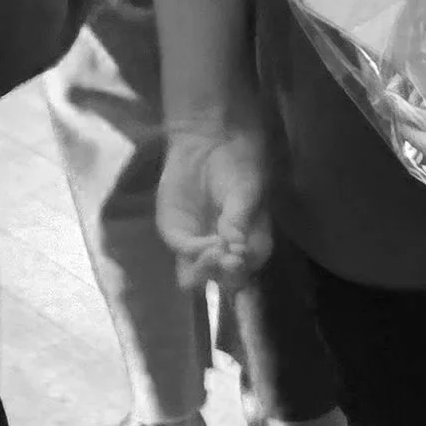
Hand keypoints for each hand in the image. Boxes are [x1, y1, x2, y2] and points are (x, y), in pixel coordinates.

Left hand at [157, 113, 273, 291]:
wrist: (206, 144)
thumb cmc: (236, 165)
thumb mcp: (246, 191)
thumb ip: (240, 220)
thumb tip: (237, 248)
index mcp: (249, 244)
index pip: (246, 273)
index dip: (241, 272)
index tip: (237, 258)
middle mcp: (224, 251)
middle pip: (221, 281)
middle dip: (223, 274)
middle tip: (223, 257)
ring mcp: (197, 245)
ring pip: (196, 276)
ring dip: (204, 270)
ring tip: (210, 252)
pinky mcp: (175, 234)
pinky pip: (181, 254)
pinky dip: (191, 252)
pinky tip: (200, 243)